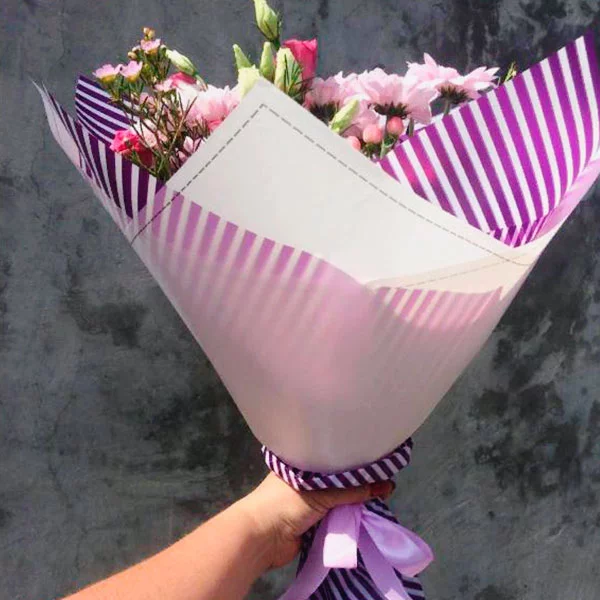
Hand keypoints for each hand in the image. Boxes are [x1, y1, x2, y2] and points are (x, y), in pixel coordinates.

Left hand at [238, 473, 393, 568]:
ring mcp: (310, 501)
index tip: (379, 459)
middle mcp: (307, 479)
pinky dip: (349, 516)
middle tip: (386, 479)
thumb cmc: (285, 503)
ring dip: (356, 501)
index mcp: (303, 462)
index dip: (355, 458)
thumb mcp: (321, 492)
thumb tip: (387, 486)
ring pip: (339, 498)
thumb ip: (353, 490)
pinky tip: (367, 512)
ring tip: (383, 494)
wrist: (262, 538)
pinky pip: (336, 516)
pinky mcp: (313, 522)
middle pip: (339, 479)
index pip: (334, 455)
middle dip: (359, 481)